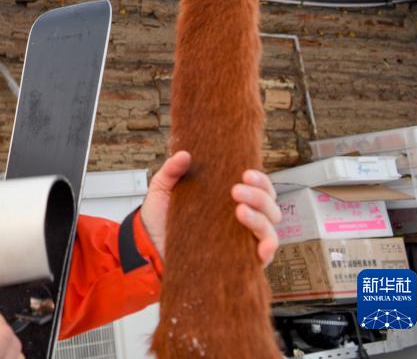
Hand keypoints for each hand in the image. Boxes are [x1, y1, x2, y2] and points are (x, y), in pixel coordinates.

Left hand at [140, 150, 280, 265]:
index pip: (258, 188)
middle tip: (236, 191)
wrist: (148, 248)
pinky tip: (262, 246)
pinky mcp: (239, 261)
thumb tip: (184, 155)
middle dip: (259, 196)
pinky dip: (269, 250)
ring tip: (239, 211)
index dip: (260, 180)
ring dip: (261, 219)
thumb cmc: (160, 219)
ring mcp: (241, 240)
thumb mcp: (162, 189)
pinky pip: (264, 257)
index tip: (246, 174)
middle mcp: (240, 219)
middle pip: (269, 206)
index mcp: (228, 199)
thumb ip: (172, 170)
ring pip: (269, 229)